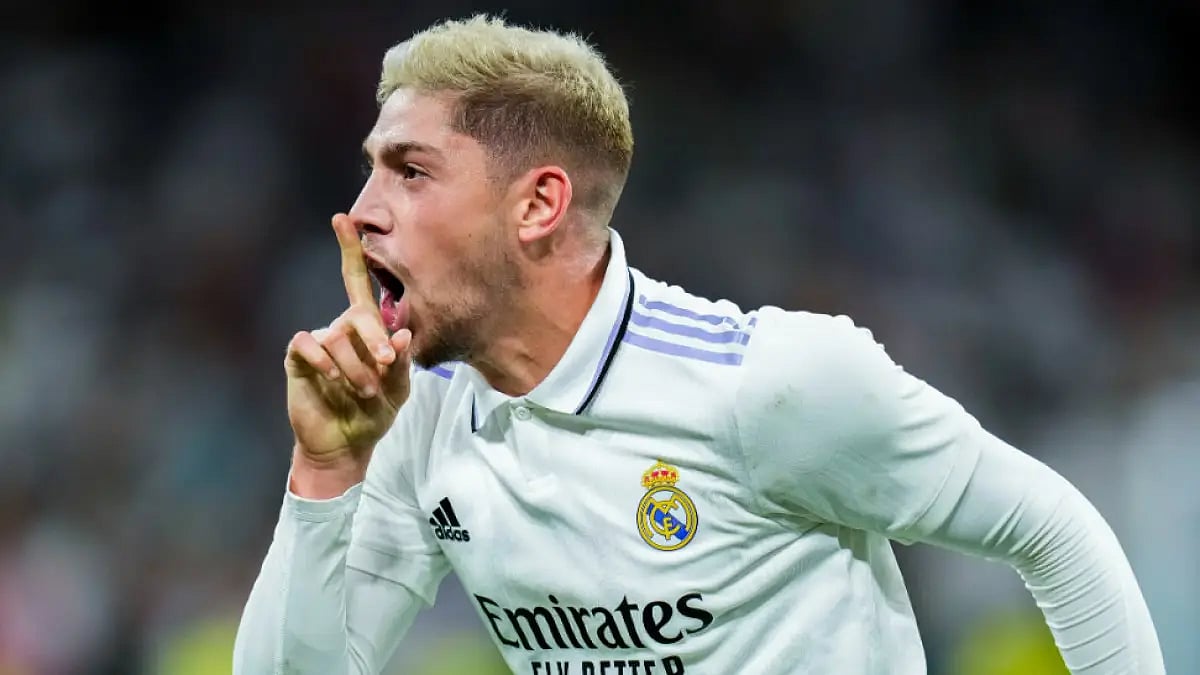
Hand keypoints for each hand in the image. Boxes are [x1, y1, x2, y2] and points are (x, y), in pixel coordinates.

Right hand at [284, 214, 410, 494]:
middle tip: (383, 368)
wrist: (345, 442)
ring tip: (362, 392)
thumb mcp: (399, 389)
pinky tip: (331, 380)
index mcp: (367, 327)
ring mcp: (319, 340)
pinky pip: (311, 346)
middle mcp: (341, 327)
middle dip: (374, 342)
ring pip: (339, 338)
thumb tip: (402, 335)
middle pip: (358, 315)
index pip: (358, 281)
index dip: (350, 250)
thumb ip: (402, 362)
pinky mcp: (299, 357)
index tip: (343, 219)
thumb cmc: (375, 412)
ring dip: (355, 369)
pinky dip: (326, 364)